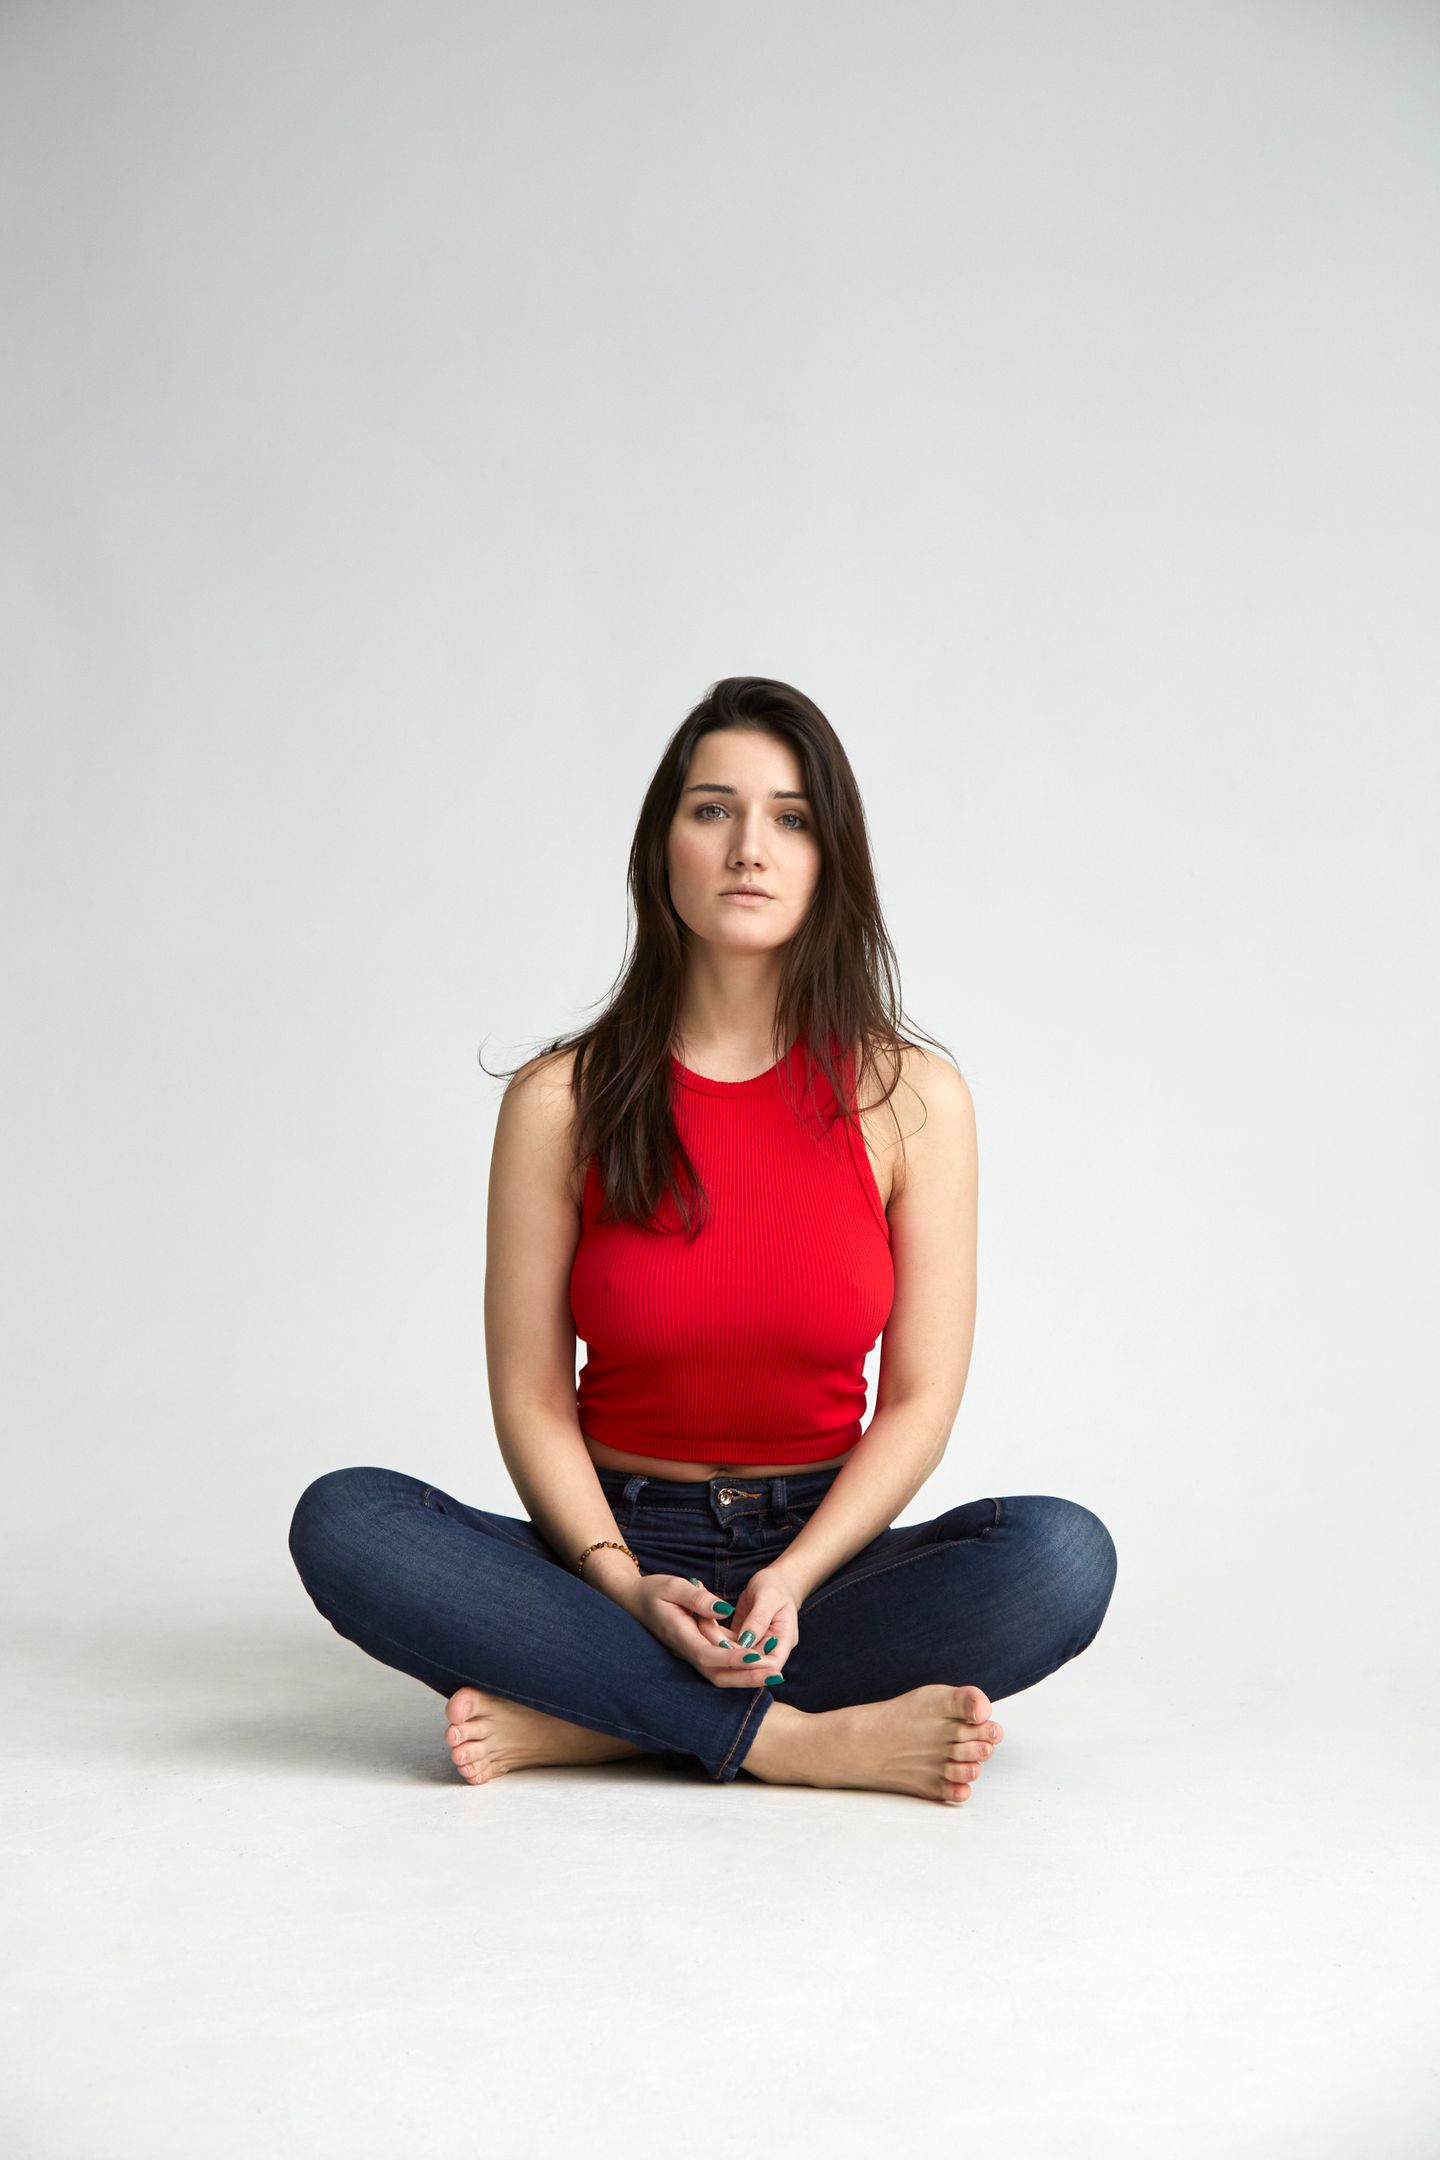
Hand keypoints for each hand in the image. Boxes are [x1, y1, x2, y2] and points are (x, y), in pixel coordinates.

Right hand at [626, 1566, 798, 1686]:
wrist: (633, 1600)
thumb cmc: (653, 1590)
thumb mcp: (673, 1585)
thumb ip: (698, 1598)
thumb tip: (724, 1610)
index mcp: (679, 1635)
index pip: (708, 1655)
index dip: (732, 1658)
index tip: (756, 1657)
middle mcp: (685, 1650)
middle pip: (716, 1674)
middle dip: (746, 1677)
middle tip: (775, 1674)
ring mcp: (689, 1654)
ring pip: (718, 1675)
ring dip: (745, 1677)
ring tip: (773, 1673)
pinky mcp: (695, 1651)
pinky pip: (717, 1667)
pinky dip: (738, 1669)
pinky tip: (758, 1665)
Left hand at [715, 1563, 799, 1687]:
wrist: (773, 1580)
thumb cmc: (774, 1586)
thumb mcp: (768, 1597)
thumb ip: (758, 1620)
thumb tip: (745, 1642)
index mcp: (785, 1640)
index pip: (771, 1665)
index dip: (752, 1665)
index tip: (731, 1651)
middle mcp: (771, 1648)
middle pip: (750, 1665)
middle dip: (728, 1653)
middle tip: (709, 1634)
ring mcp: (756, 1645)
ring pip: (735, 1655)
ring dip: (718, 1643)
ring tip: (703, 1624)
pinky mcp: (742, 1640)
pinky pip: (728, 1643)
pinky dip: (716, 1635)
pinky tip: (704, 1623)